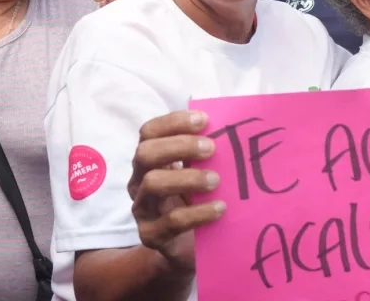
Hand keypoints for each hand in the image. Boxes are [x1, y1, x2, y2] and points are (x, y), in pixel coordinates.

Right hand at [129, 111, 225, 272]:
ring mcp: (142, 208)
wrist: (190, 249)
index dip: (173, 122)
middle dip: (179, 146)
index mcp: (151, 160)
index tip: (204, 120)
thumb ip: (205, 153)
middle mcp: (140, 180)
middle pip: (145, 153)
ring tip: (216, 180)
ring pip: (152, 184)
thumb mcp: (199, 172)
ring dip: (187, 178)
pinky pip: (171, 221)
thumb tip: (230, 126)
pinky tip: (220, 208)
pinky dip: (198, 212)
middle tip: (211, 148)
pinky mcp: (151, 235)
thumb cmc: (197, 200)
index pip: (150, 132)